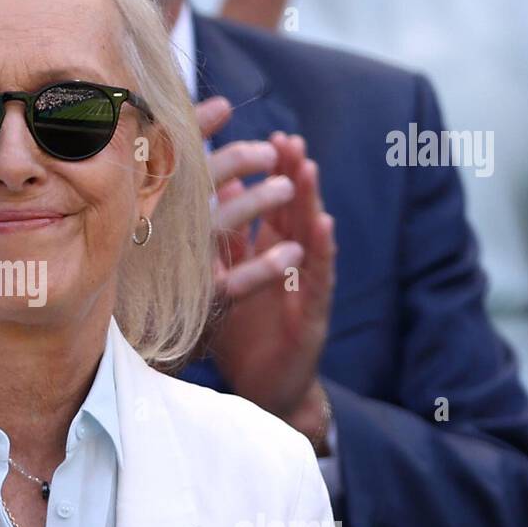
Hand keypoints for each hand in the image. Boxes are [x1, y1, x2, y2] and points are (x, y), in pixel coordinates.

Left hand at [199, 104, 336, 438]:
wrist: (266, 389)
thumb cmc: (246, 335)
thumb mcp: (228, 283)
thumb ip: (221, 244)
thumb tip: (204, 200)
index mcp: (264, 254)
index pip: (264, 204)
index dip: (262, 173)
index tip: (261, 137)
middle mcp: (287, 262)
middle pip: (289, 210)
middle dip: (289, 173)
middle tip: (286, 138)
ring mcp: (303, 285)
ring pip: (307, 235)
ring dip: (308, 199)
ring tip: (308, 166)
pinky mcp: (313, 313)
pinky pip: (317, 278)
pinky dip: (321, 250)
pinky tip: (323, 225)